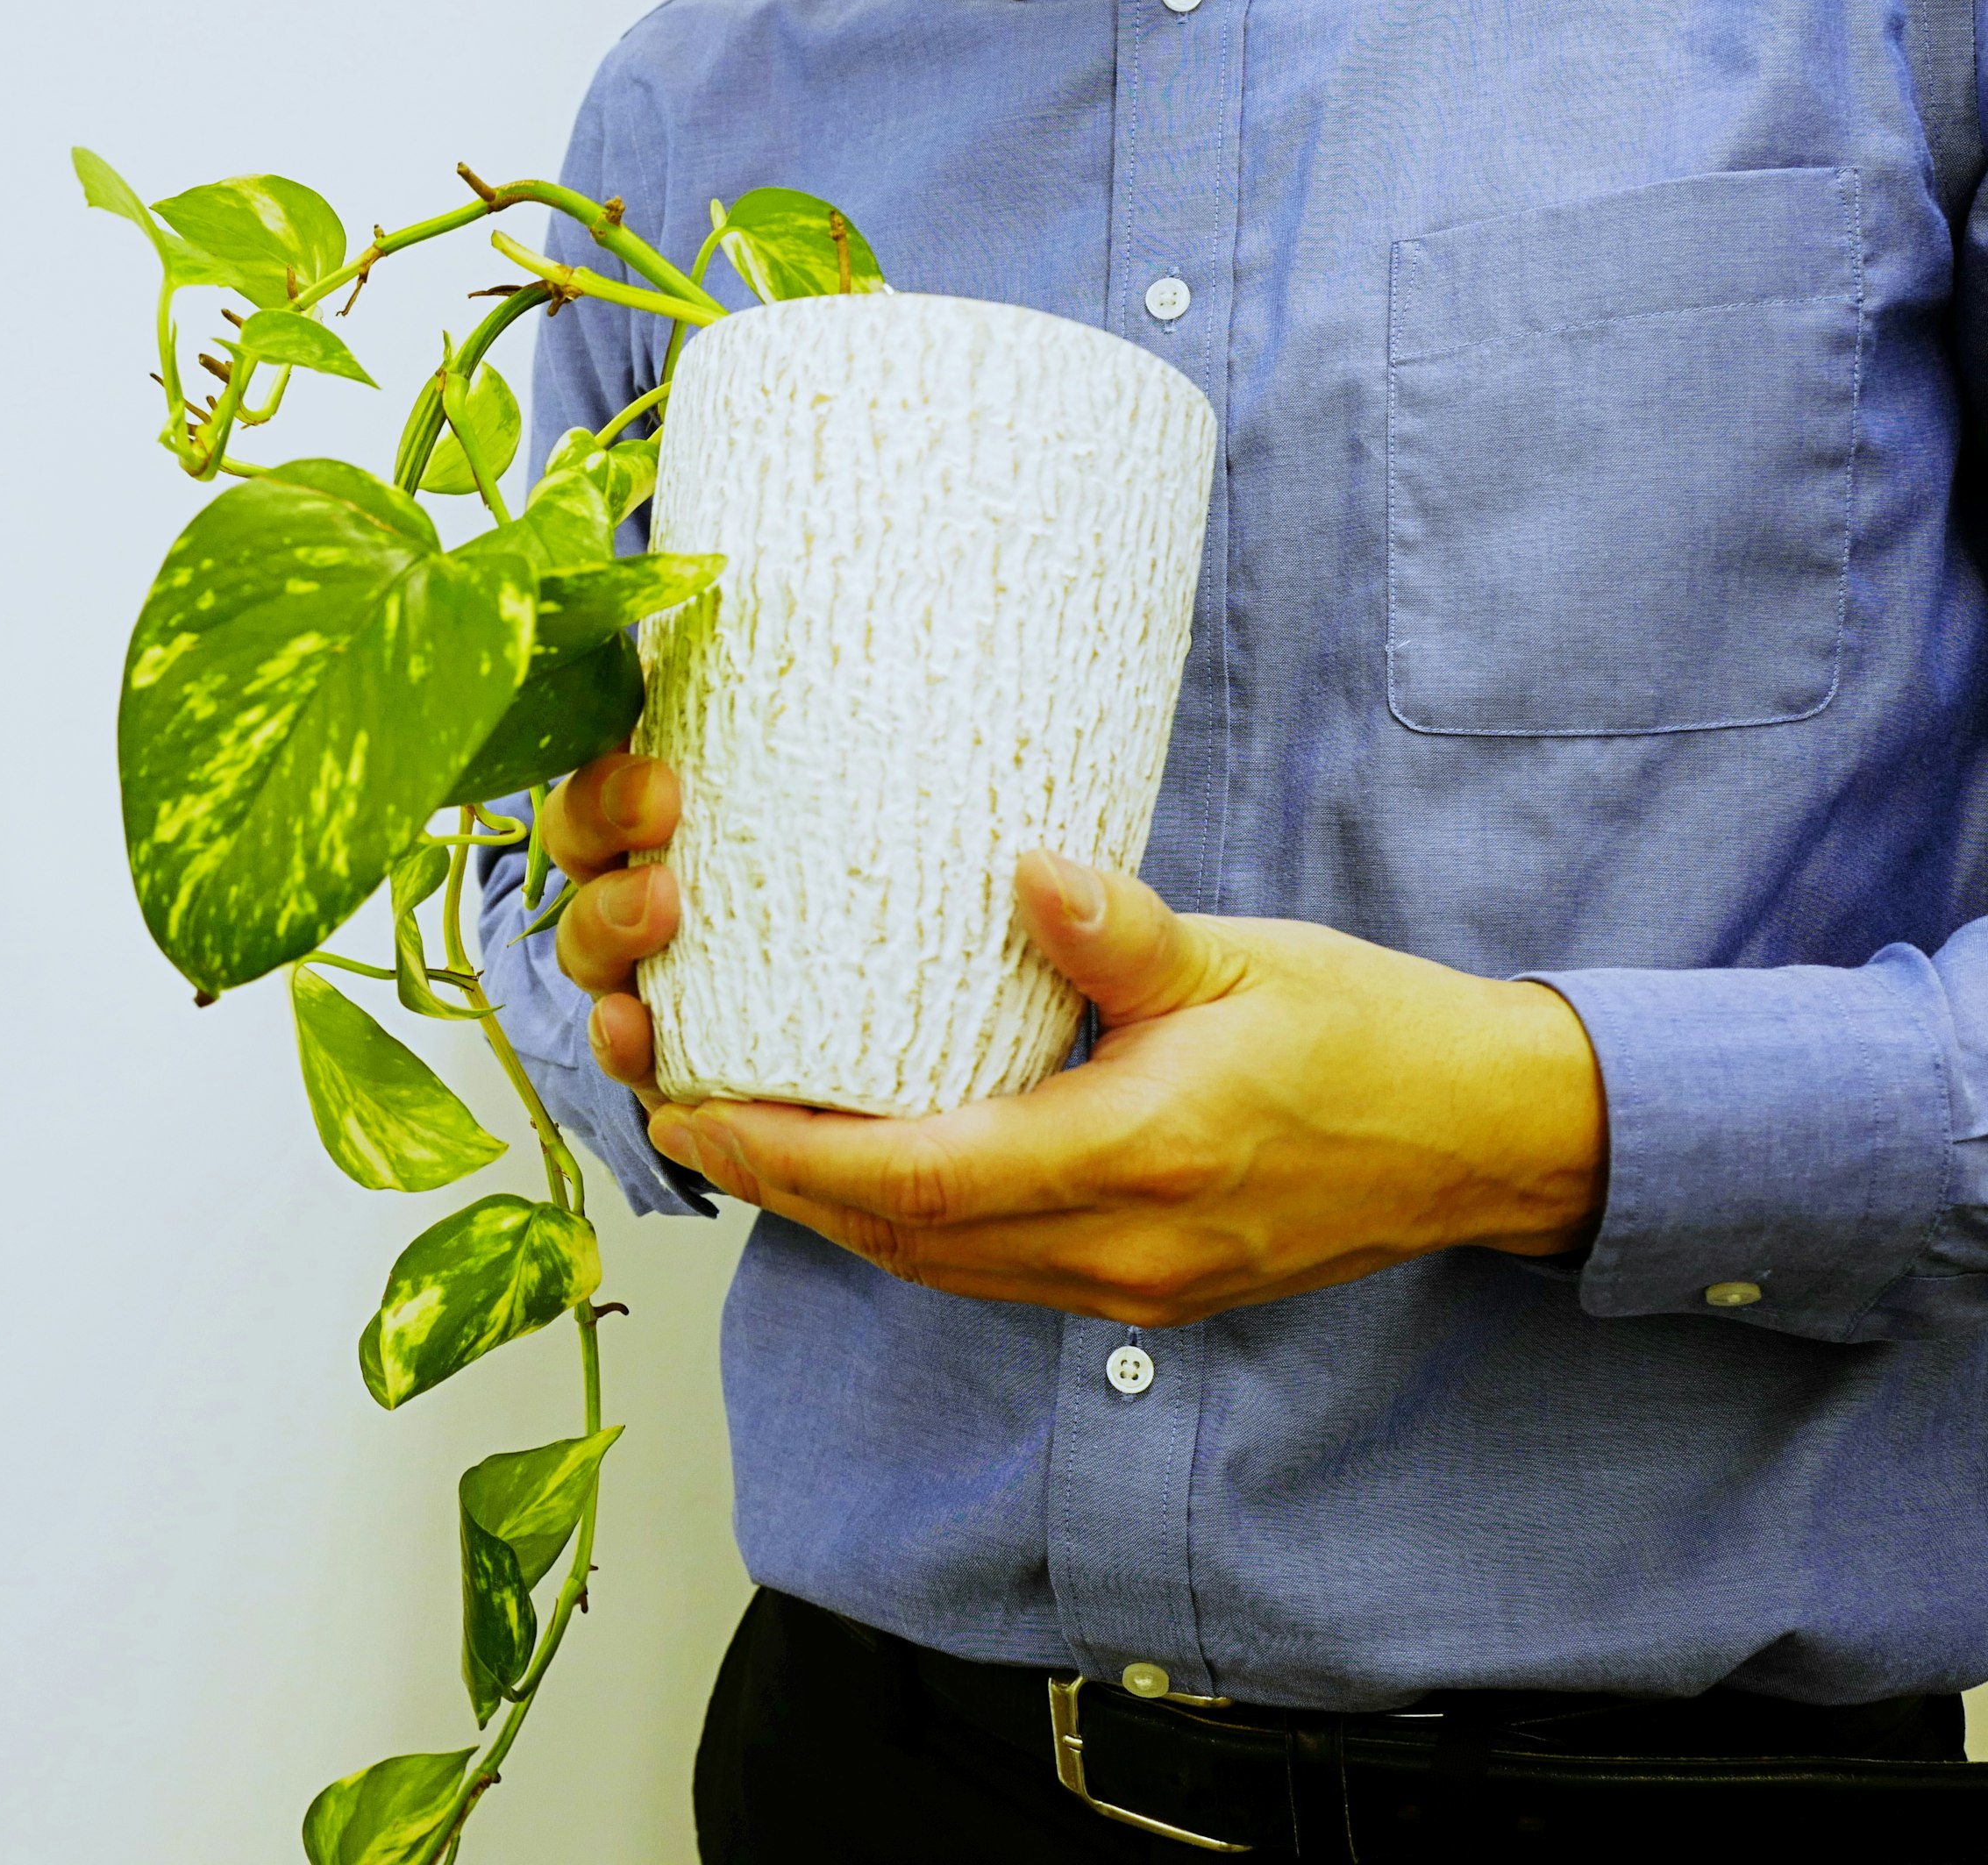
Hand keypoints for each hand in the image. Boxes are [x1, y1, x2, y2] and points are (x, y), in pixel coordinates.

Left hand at [548, 752, 1609, 1324]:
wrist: (1484, 1139)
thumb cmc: (1373, 1037)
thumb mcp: (1247, 959)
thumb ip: (1124, 933)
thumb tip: (1024, 871)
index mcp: (1138, 1159)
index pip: (916, 1180)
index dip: (788, 1155)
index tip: (694, 1111)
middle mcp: (1120, 1247)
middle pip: (901, 1238)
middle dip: (778, 1187)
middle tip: (678, 1119)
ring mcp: (1132, 1286)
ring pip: (937, 1266)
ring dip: (831, 1215)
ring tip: (740, 1148)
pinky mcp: (1143, 1289)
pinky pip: (988, 1272)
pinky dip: (905, 1228)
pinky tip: (859, 1179)